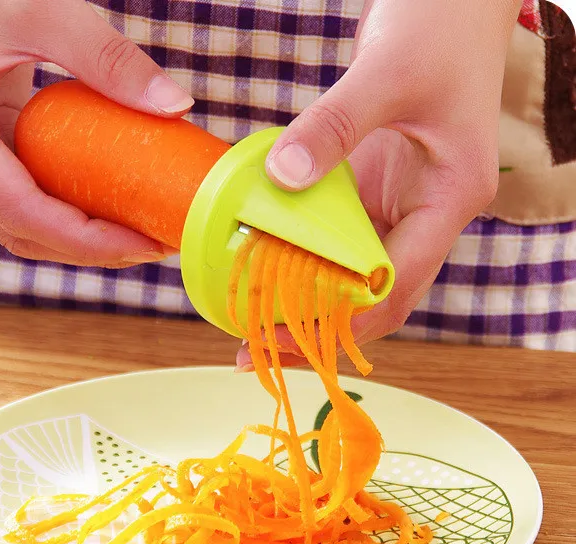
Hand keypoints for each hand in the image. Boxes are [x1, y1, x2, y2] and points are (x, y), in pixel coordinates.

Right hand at [0, 0, 193, 266]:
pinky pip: (22, 200)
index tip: (139, 244)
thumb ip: (110, 59)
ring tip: (137, 235)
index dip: (82, 240)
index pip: (15, 208)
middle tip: (150, 245)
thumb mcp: (47, 8)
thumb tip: (176, 106)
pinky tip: (108, 210)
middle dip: (88, 249)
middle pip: (18, 229)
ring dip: (78, 241)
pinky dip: (65, 215)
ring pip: (18, 225)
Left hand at [238, 0, 520, 368]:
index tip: (284, 336)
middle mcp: (427, 214)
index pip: (398, 282)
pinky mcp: (374, 191)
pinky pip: (337, 241)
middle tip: (257, 351)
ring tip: (251, 328)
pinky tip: (265, 275)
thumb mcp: (385, 73)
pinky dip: (303, 263)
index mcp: (450, 197)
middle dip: (319, 330)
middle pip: (376, 296)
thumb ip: (334, 126)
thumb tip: (280, 178)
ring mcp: (400, 205)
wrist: (449, 2)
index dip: (343, 321)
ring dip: (308, 305)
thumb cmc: (437, 28)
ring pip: (354, 277)